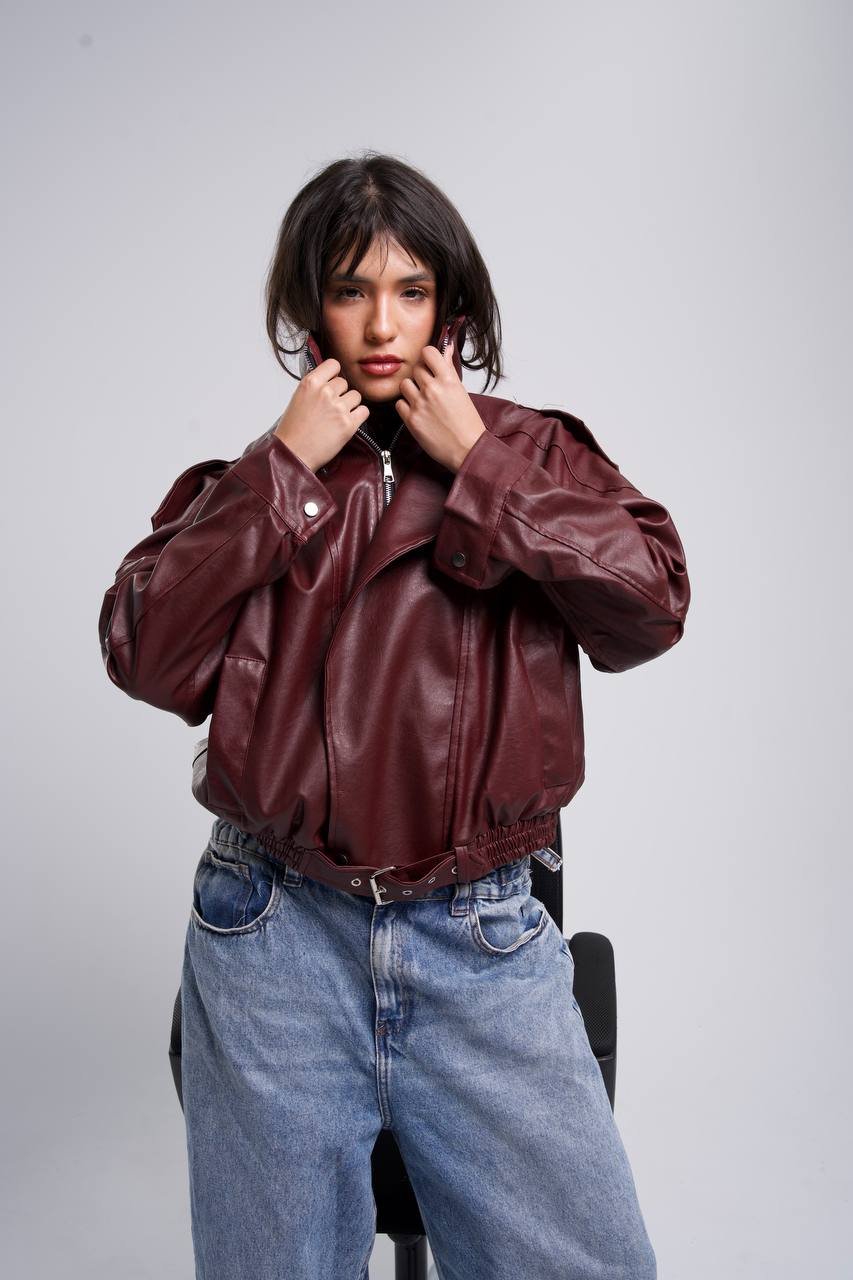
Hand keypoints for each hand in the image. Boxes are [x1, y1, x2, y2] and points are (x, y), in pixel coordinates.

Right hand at [274, 358, 368, 471]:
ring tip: (337, 417)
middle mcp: (325, 392)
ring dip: (350, 405)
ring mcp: (338, 407)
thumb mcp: (298, 399)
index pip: (334, 364)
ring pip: (356, 396)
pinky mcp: (348, 424)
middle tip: (331, 408)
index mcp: (310, 383)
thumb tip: (329, 380)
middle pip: (345, 382)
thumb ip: (315, 387)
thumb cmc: (292, 431)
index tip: (333, 382)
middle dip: (340, 394)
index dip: (335, 374)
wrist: (292, 454)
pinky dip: (359, 417)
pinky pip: (364, 411)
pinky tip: (347, 423)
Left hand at [395, 339, 485, 472]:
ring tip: (422, 400)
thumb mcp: (461, 391)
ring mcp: (420, 404)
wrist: (467, 449)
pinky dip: (406, 407)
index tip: (429, 364)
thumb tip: (445, 349)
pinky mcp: (411, 419)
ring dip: (411, 390)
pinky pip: (399, 404)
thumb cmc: (467, 423)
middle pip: (415, 369)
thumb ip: (449, 369)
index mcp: (448, 380)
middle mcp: (432, 389)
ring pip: (404, 385)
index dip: (427, 357)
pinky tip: (417, 412)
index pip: (428, 352)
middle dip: (420, 377)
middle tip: (428, 388)